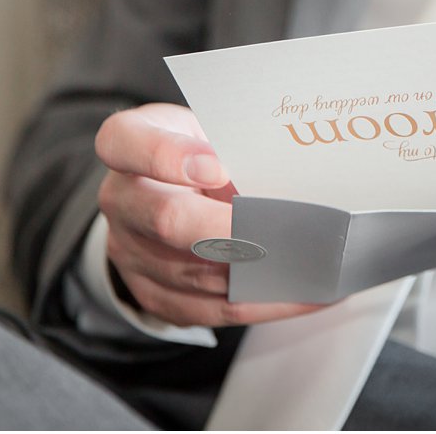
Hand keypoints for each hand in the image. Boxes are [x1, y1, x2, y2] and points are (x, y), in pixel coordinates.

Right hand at [94, 103, 323, 326]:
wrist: (164, 189)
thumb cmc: (197, 148)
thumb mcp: (207, 125)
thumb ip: (233, 142)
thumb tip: (293, 177)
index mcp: (128, 142)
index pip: (124, 142)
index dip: (166, 156)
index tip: (217, 167)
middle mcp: (120, 200)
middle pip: (164, 220)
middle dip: (227, 230)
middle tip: (280, 232)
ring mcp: (129, 252)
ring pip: (193, 273)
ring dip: (256, 272)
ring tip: (315, 265)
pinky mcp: (154, 293)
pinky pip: (210, 310)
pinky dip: (262, 303)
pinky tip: (306, 294)